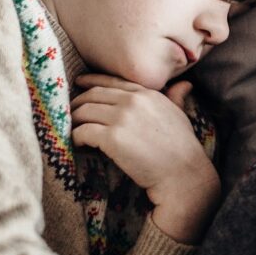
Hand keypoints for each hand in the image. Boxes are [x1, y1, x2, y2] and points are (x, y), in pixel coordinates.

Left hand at [70, 74, 221, 242]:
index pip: (112, 81)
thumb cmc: (183, 147)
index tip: (79, 83)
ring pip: (84, 112)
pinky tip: (78, 144)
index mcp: (146, 93)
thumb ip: (177, 97)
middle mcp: (132, 101)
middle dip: (78, 103)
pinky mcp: (112, 138)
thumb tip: (185, 84)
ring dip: (74, 121)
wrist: (182, 173)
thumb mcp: (180, 114)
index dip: (91, 81)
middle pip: (93, 95)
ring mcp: (121, 118)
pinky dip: (76, 137)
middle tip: (70, 113)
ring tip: (73, 130)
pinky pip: (83, 132)